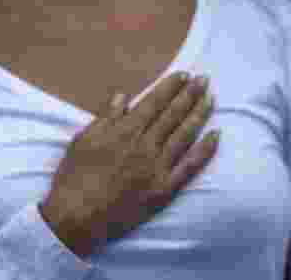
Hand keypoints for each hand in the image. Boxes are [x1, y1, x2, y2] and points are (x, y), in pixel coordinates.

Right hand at [40, 72, 218, 257]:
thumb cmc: (74, 176)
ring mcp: (157, 168)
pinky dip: (204, 150)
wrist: (78, 216)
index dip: (169, 87)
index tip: (183, 75)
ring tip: (211, 98)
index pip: (152, 103)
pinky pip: (190, 166)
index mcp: (123, 131)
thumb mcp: (83, 140)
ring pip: (184, 135)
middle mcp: (144, 146)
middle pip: (172, 115)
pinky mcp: (164, 189)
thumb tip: (123, 96)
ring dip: (199, 114)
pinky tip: (215, 136)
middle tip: (204, 79)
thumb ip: (106, 117)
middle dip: (189, 95)